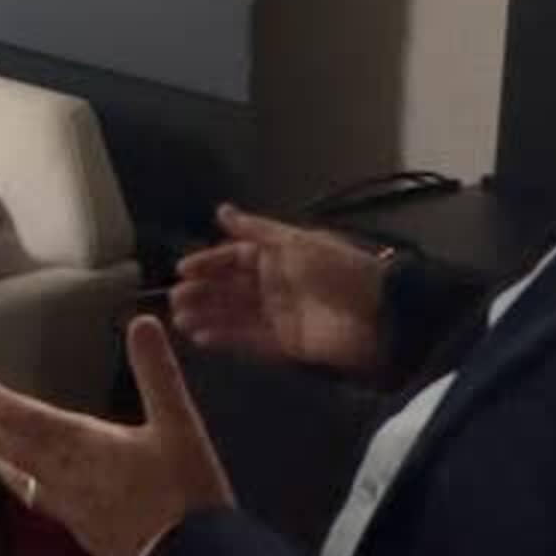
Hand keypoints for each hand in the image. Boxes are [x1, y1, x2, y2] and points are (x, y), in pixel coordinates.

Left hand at [0, 318, 234, 555]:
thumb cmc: (185, 496)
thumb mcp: (180, 428)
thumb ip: (159, 375)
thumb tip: (143, 321)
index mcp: (79, 445)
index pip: (17, 412)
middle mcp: (62, 476)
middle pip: (7, 443)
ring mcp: (69, 507)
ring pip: (17, 474)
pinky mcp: (83, 531)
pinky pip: (37, 497)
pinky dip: (20, 480)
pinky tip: (29, 484)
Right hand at [168, 205, 391, 376]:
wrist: (381, 315)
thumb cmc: (342, 271)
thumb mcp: (298, 242)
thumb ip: (257, 230)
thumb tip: (222, 210)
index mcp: (279, 257)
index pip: (235, 257)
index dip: (209, 262)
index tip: (182, 270)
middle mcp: (275, 285)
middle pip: (230, 287)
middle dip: (201, 291)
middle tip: (174, 297)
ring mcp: (279, 316)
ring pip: (233, 314)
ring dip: (206, 315)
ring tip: (179, 318)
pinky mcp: (285, 344)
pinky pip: (248, 341)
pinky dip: (224, 338)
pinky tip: (201, 336)